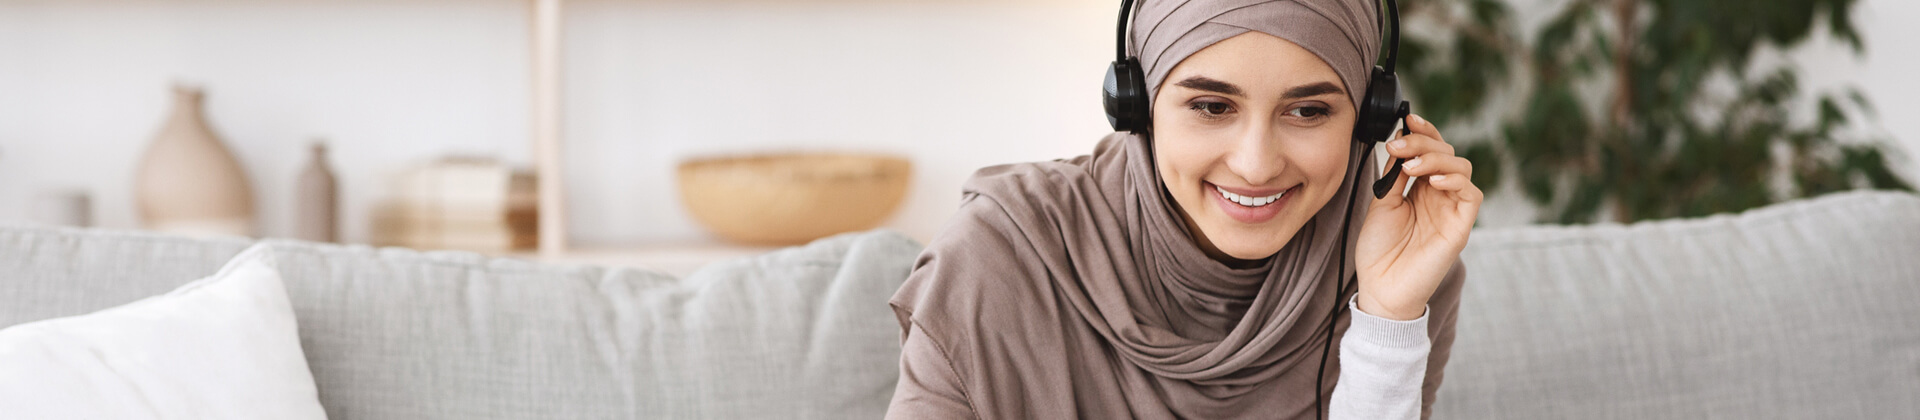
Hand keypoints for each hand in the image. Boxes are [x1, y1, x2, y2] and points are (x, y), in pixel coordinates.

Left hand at [1354, 114, 1482, 320]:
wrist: (1381, 288)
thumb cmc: (1379, 251)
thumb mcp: (1382, 203)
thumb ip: (1394, 175)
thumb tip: (1400, 144)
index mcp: (1420, 189)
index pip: (1431, 151)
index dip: (1423, 133)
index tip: (1407, 119)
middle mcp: (1439, 196)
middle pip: (1446, 153)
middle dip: (1423, 143)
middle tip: (1399, 146)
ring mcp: (1452, 210)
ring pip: (1461, 167)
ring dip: (1436, 158)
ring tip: (1410, 167)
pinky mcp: (1461, 226)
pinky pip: (1472, 194)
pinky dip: (1454, 180)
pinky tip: (1432, 180)